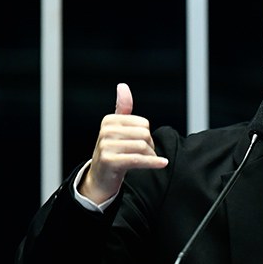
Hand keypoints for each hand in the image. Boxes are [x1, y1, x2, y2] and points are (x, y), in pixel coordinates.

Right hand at [79, 83, 168, 203]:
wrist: (100, 178)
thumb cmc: (113, 152)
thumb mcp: (117, 129)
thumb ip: (122, 108)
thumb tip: (122, 85)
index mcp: (109, 120)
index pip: (144, 124)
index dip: (147, 135)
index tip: (140, 144)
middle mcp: (106, 131)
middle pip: (144, 134)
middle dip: (150, 146)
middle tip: (143, 155)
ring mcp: (106, 146)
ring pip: (143, 147)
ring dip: (150, 157)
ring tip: (144, 162)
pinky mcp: (110, 161)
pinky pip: (138, 160)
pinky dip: (153, 162)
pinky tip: (163, 163)